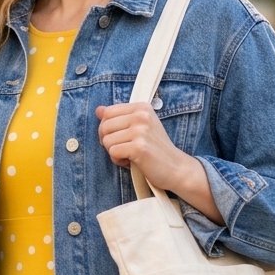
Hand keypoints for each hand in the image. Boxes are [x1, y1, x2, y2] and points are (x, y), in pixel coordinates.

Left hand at [96, 102, 223, 224]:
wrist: (175, 167)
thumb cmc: (155, 149)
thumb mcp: (140, 127)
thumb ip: (120, 117)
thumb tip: (98, 110)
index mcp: (141, 107)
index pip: (107, 112)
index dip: (107, 128)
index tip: (119, 138)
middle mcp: (141, 115)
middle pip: (104, 126)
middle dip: (108, 142)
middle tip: (123, 149)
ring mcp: (140, 131)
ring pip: (106, 141)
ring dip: (114, 153)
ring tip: (129, 156)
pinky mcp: (138, 147)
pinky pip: (113, 152)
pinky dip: (118, 161)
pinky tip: (131, 162)